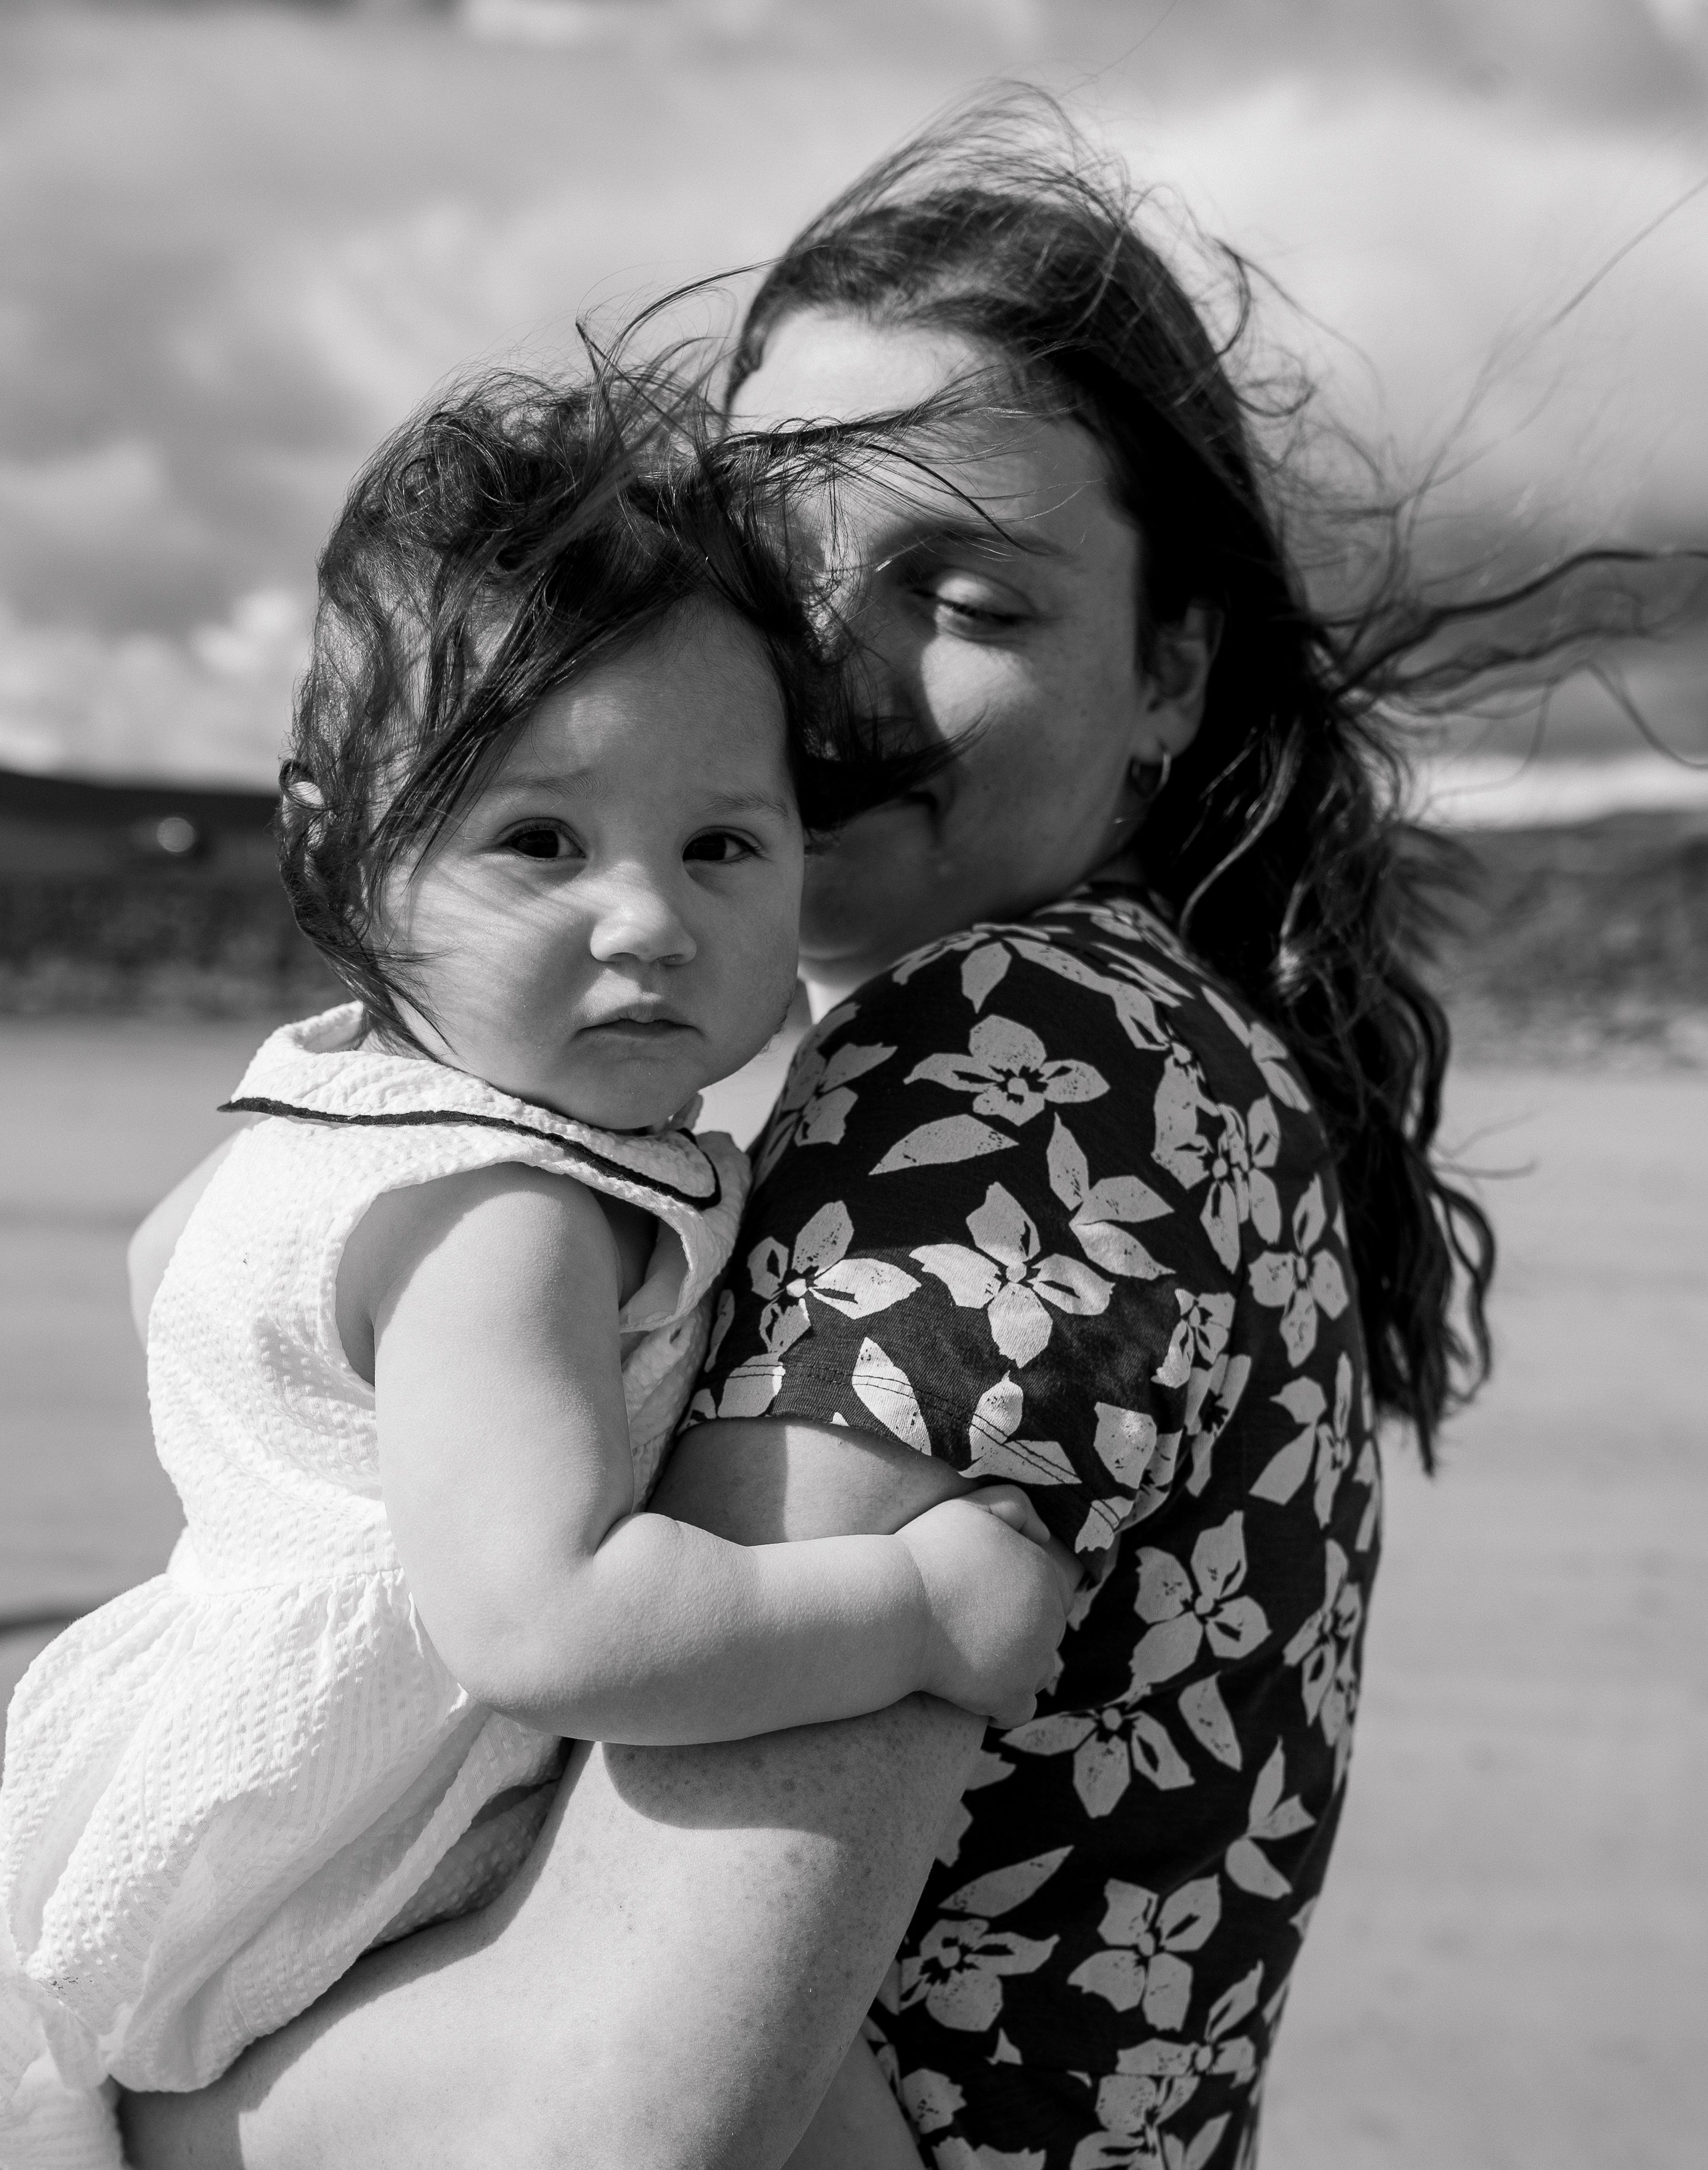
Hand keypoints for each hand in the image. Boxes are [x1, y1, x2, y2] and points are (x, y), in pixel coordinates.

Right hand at [895, 1486, 1071, 1727]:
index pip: (1055, 1591)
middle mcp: (1050, 1619)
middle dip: (1022, 1632)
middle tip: (975, 1629)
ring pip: (1039, 1671)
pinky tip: (974, 1696)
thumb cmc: (925, 1555)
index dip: (1024, 1596)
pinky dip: (1001, 1706)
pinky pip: (1020, 1709)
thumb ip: (1012, 1506)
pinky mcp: (1011, 1696)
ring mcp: (1033, 1661)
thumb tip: (1043, 1536)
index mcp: (1045, 1574)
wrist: (894, 1607)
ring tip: (972, 1659)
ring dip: (1015, 1668)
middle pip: (1048, 1633)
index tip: (987, 1599)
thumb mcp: (969, 1509)